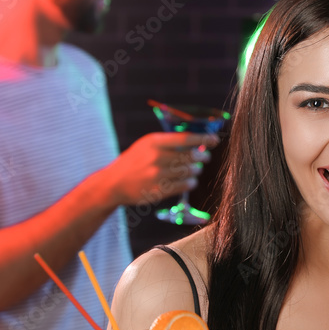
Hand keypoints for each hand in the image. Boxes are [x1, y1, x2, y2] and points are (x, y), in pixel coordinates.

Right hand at [101, 132, 219, 207]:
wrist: (114, 183)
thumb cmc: (134, 161)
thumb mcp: (146, 145)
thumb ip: (168, 142)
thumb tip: (197, 142)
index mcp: (154, 142)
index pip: (185, 139)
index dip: (203, 139)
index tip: (214, 140)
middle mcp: (156, 157)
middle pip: (190, 156)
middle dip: (202, 157)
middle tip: (205, 157)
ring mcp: (157, 175)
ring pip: (189, 172)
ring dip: (196, 171)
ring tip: (195, 170)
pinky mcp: (158, 190)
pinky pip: (184, 186)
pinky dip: (190, 183)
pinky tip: (190, 181)